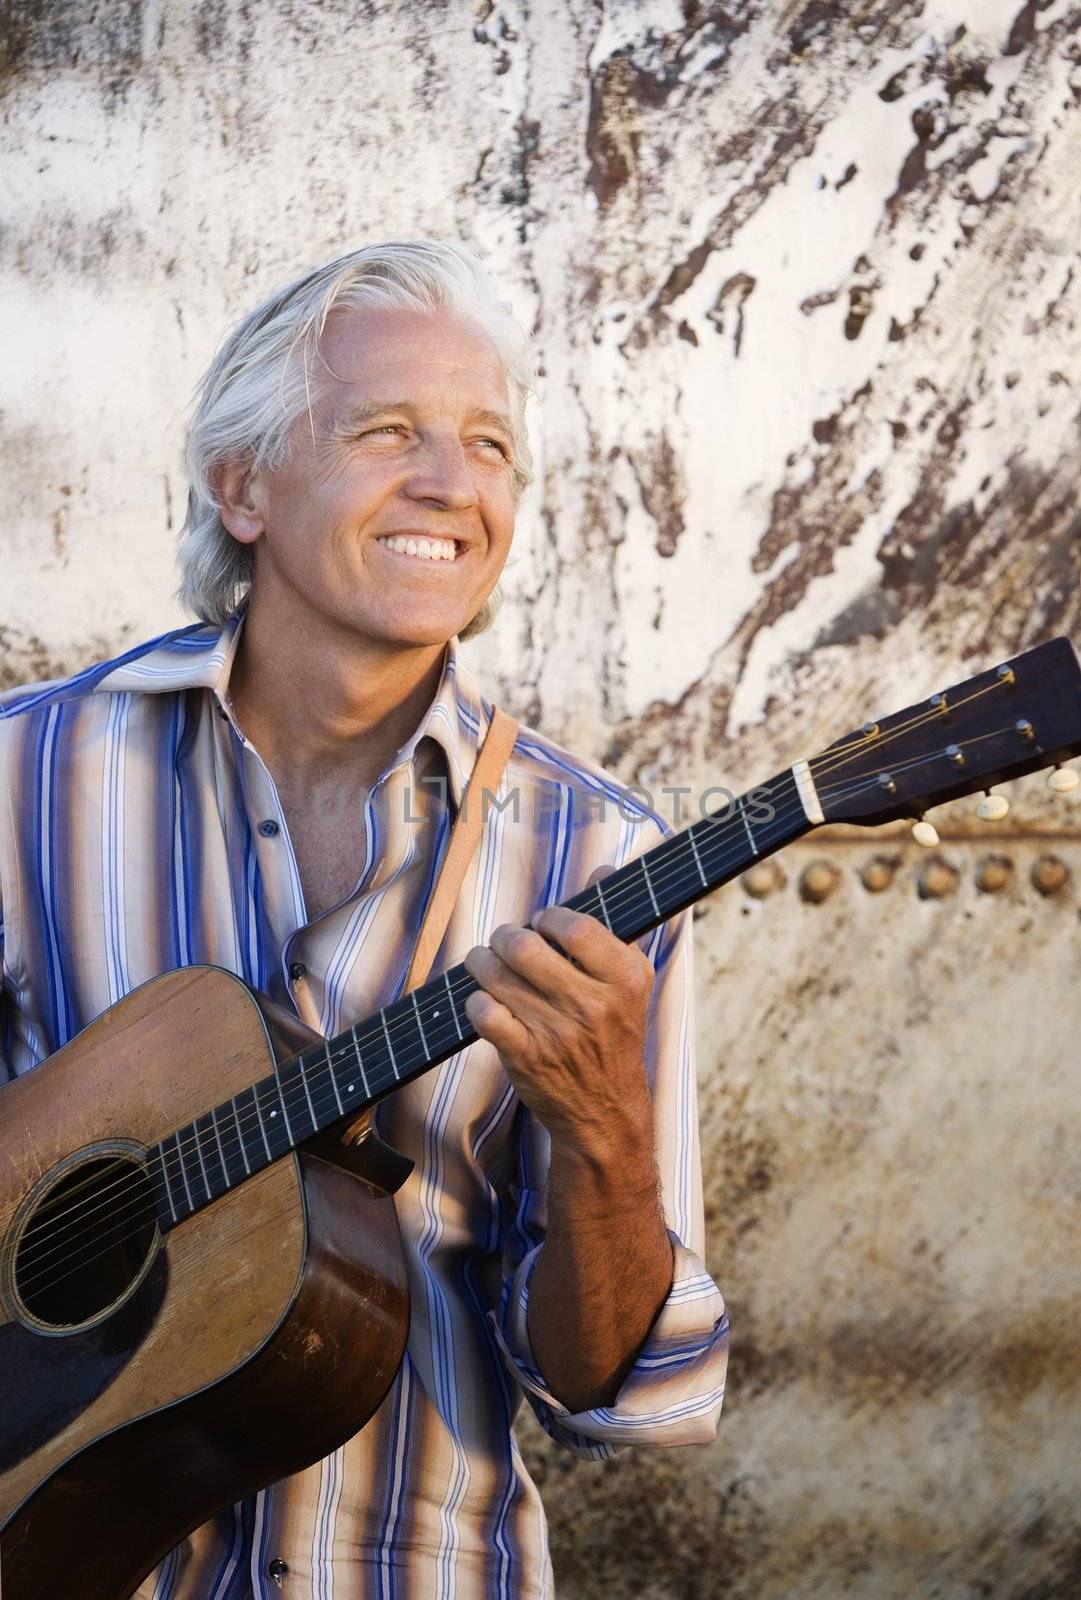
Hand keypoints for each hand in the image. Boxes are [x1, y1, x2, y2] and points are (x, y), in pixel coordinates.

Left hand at [461, 865, 656, 1167]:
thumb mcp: (630, 982)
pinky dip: (476, 1000)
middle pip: (526, 946)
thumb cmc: (614, 1035)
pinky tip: (486, 1001)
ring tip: (487, 962)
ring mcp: (558, 1033)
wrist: (605, 1111)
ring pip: (498, 975)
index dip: (550, 918)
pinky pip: (483, 1011)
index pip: (576, 925)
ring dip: (483, 962)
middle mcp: (594, 1005)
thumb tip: (604, 870)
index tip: (544, 924)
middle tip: (506, 942)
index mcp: (626, 978)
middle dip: (506, 936)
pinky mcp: (526, 1057)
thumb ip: (615, 924)